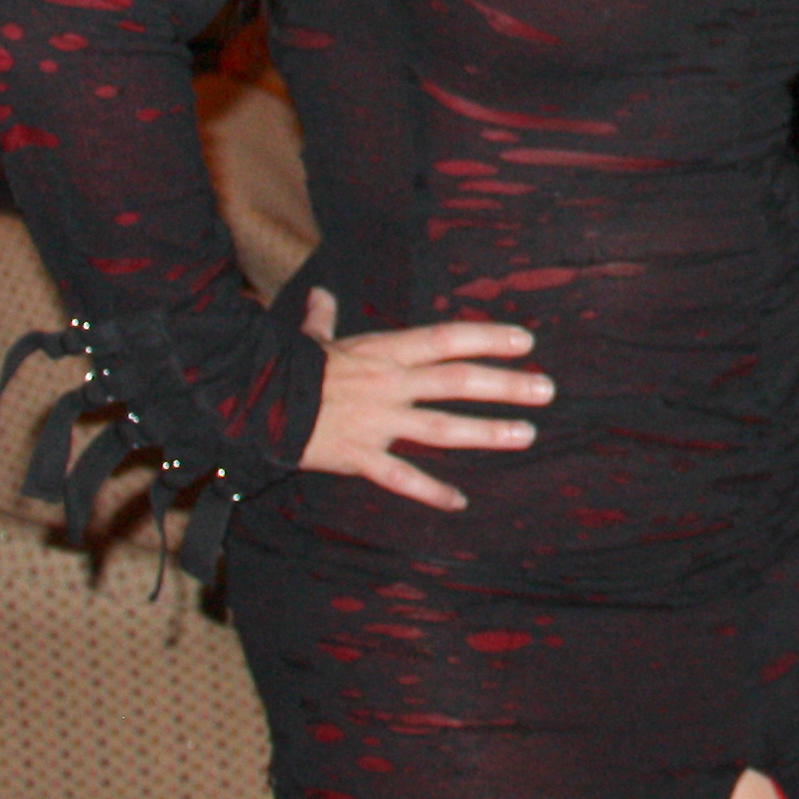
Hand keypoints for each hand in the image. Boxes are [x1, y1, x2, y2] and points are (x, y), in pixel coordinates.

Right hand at [293, 289, 551, 512]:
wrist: (252, 403)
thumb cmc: (287, 369)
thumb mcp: (313, 340)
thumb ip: (324, 319)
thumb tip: (321, 296)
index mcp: (384, 352)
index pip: (447, 340)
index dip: (488, 338)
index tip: (526, 341)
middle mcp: (388, 384)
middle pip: (456, 382)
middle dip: (505, 386)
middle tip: (546, 389)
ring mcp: (376, 422)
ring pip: (441, 428)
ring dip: (486, 433)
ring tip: (525, 434)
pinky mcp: (359, 456)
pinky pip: (401, 477)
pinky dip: (430, 492)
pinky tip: (459, 502)